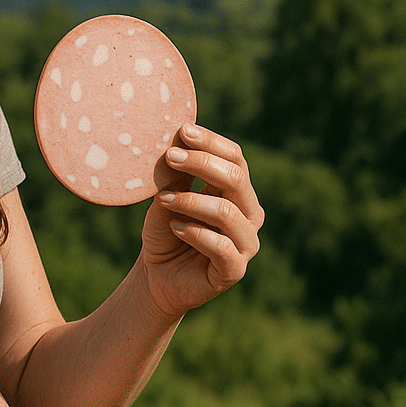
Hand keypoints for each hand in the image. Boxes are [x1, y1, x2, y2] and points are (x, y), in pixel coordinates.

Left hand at [140, 123, 262, 321]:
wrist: (157, 276)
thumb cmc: (165, 231)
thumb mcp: (166, 197)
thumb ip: (176, 175)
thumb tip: (176, 139)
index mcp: (236, 191)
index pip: (234, 157)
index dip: (210, 142)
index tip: (182, 130)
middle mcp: (248, 214)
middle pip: (236, 178)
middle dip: (202, 163)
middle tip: (170, 157)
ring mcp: (246, 243)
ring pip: (226, 212)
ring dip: (191, 201)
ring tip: (163, 200)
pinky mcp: (235, 270)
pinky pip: (221, 247)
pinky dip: (195, 233)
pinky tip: (175, 228)